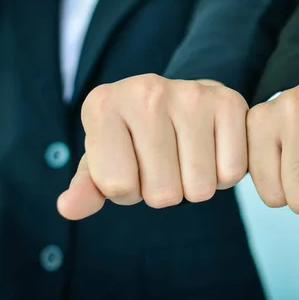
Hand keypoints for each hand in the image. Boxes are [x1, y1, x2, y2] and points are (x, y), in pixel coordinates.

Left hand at [57, 75, 248, 220]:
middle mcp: (146, 91)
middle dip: (165, 191)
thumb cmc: (137, 137)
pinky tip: (212, 151)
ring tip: (188, 157)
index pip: (118, 187)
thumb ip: (87, 186)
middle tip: (165, 162)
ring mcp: (191, 94)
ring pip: (199, 188)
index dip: (128, 191)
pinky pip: (230, 173)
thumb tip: (68, 208)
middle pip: (162, 194)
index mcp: (103, 105)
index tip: (133, 165)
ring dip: (195, 186)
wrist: (184, 99)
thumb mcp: (105, 158)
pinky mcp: (229, 101)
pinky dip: (224, 174)